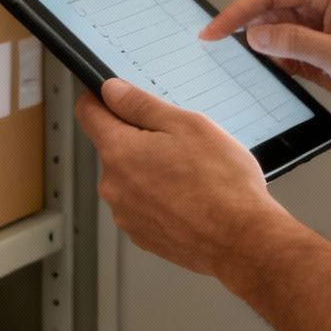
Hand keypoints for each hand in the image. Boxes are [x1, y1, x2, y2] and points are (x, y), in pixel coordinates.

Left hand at [75, 79, 288, 278]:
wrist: (243, 240)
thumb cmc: (222, 184)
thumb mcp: (186, 124)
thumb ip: (141, 104)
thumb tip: (111, 91)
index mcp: (119, 152)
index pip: (88, 113)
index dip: (102, 98)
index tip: (116, 97)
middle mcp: (114, 186)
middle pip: (114, 147)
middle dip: (141, 139)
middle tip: (179, 143)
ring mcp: (127, 215)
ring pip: (131, 177)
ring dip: (152, 171)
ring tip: (192, 175)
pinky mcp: (143, 236)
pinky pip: (144, 205)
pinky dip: (161, 198)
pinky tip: (191, 197)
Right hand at [201, 0, 330, 145]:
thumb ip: (296, 42)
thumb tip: (257, 34)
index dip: (237, 11)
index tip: (214, 29)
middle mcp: (318, 3)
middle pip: (266, 9)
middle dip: (244, 29)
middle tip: (216, 47)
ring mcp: (315, 26)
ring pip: (271, 31)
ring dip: (260, 48)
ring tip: (252, 64)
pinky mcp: (314, 47)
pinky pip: (281, 49)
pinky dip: (273, 61)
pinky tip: (274, 73)